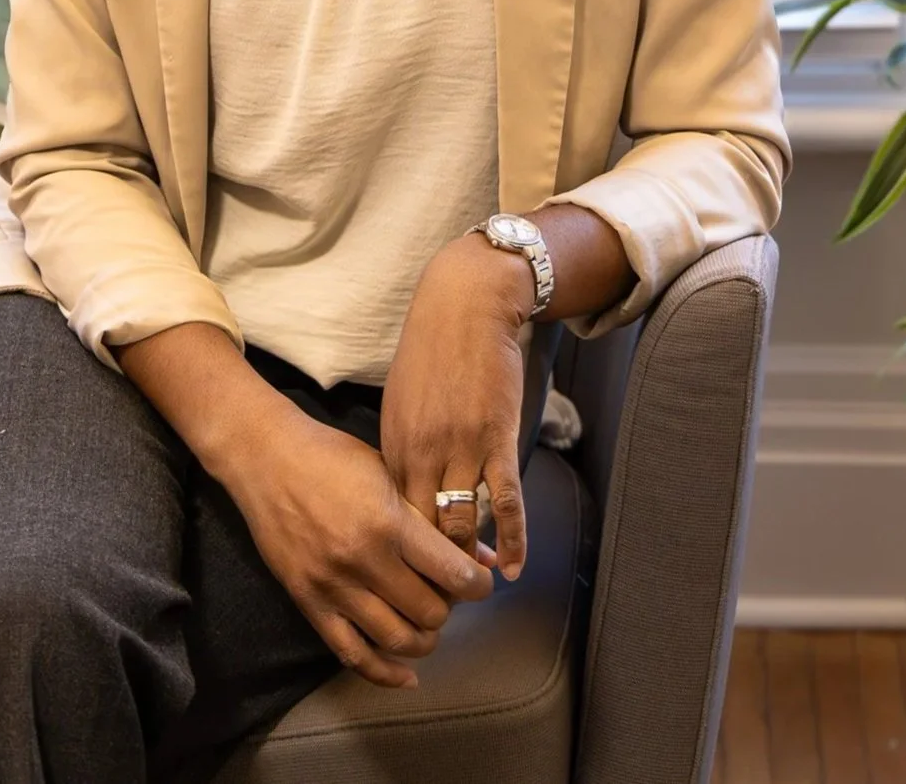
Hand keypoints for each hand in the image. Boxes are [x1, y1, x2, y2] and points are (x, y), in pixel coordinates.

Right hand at [210, 398, 493, 688]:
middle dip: (449, 609)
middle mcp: (364, 560)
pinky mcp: (309, 602)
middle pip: (429, 612)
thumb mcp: (388, 471)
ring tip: (428, 625)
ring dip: (423, 640)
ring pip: (396, 639)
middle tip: (448, 596)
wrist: (266, 458)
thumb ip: (430, 515)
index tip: (481, 582)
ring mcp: (334, 586)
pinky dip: (384, 673)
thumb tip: (483, 552)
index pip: (452, 573)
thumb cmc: (331, 455)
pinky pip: (351, 654)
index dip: (478, 585)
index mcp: (389, 522)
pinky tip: (406, 676)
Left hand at [382, 234, 532, 580]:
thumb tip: (401, 493)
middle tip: (442, 600)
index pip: (392, 518)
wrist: (465, 306)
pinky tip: (513, 567)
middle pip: (423, 530)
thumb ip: (401, 449)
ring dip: (470, 561)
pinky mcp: (497, 437)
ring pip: (462, 523)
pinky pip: (506, 501)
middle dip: (432, 569)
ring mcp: (460, 446)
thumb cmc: (432, 351)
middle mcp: (422, 451)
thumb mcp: (401, 402)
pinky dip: (512, 539)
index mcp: (394, 445)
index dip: (401, 555)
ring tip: (476, 587)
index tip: (409, 580)